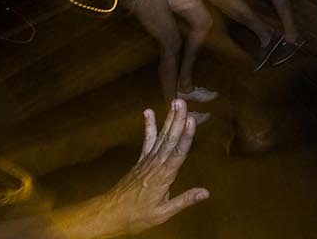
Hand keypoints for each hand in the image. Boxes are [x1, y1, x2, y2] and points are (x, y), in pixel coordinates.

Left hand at [75, 100, 207, 236]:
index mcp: (164, 177)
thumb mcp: (162, 213)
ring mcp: (147, 161)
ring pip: (161, 137)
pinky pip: (147, 141)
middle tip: (182, 102)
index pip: (178, 154)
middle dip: (177, 120)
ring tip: (175, 102)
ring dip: (168, 119)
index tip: (191, 121)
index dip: (186, 137)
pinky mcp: (140, 161)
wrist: (110, 214)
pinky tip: (149, 113)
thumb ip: (184, 200)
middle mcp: (156, 165)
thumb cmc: (137, 216)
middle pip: (169, 139)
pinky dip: (149, 126)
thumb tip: (206, 192)